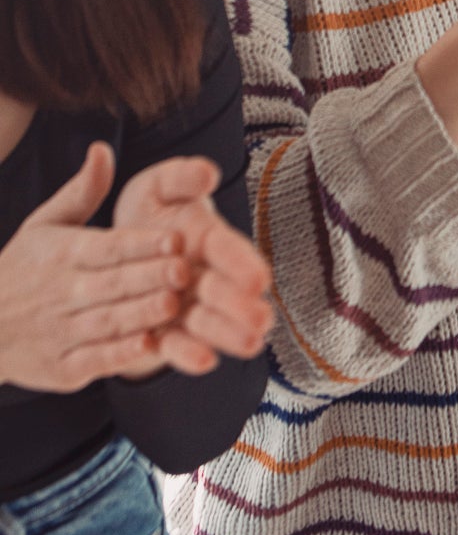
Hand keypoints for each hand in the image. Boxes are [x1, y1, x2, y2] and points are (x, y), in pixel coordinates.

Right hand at [0, 143, 192, 391]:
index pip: (108, 247)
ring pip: (106, 322)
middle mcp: (62, 292)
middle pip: (112, 284)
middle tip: (186, 270)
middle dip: (149, 277)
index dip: (142, 244)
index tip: (177, 238)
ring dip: (140, 315)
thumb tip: (103, 148)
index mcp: (63, 254)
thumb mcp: (44, 224)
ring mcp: (60, 332)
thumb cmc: (23, 268)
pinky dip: (118, 355)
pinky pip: (93, 360)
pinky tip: (147, 345)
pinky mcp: (61, 368)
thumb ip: (82, 191)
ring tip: (174, 304)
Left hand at [112, 158, 273, 376]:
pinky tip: (204, 361)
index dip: (242, 262)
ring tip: (249, 344)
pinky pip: (178, 346)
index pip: (227, 249)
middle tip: (262, 319)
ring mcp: (188, 308)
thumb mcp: (158, 186)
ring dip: (228, 334)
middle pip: (224, 290)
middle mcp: (204, 275)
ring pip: (209, 323)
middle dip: (242, 305)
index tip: (258, 277)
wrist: (118, 252)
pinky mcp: (167, 334)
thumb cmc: (146, 213)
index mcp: (208, 238)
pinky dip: (190, 354)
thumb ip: (181, 177)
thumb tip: (207, 173)